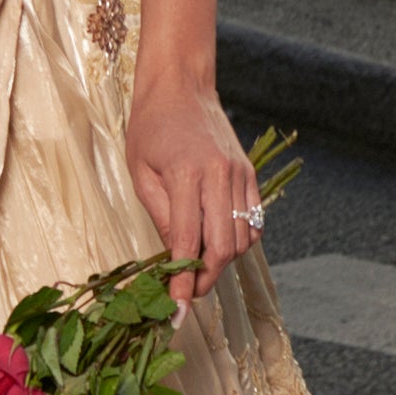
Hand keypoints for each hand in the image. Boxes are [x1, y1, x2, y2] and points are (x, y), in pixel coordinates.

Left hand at [123, 78, 265, 309]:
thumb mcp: (141, 172)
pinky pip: (254, 219)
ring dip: (223, 261)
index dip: (183, 281)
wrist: (181, 86)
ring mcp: (239, 174)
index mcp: (187, 175)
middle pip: (223, 247)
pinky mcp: (250, 173)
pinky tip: (220, 243)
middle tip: (189, 292)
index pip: (189, 242)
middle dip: (206, 279)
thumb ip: (162, 216)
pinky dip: (240, 239)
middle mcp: (219, 175)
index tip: (178, 308)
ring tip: (200, 267)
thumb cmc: (150, 127)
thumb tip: (174, 260)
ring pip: (242, 237)